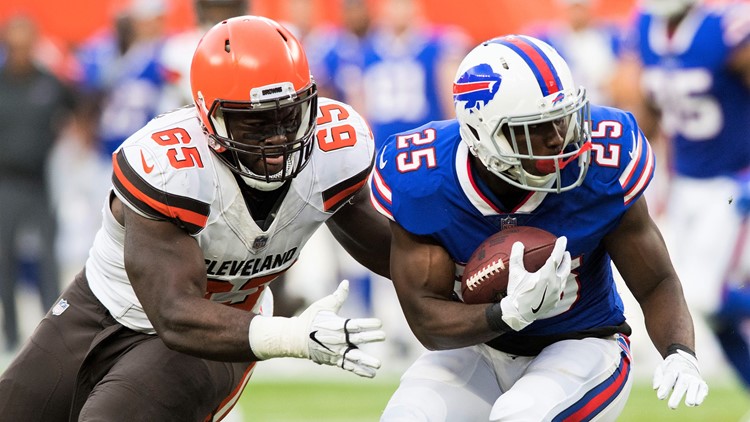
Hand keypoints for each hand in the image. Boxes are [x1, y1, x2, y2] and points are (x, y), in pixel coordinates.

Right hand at [248, 280, 385, 377]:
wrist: (295, 338)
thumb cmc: (311, 319)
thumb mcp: (323, 305)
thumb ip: (338, 296)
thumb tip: (346, 283)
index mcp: (336, 325)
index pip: (355, 324)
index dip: (368, 324)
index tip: (380, 323)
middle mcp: (337, 340)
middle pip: (357, 339)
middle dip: (371, 337)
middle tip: (384, 336)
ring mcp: (336, 351)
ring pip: (353, 357)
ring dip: (366, 361)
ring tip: (378, 365)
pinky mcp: (334, 360)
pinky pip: (348, 366)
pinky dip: (359, 370)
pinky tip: (371, 374)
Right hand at [500, 236, 570, 330]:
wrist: (518, 314)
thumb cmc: (516, 293)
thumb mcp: (515, 274)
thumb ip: (517, 257)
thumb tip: (518, 244)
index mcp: (547, 275)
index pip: (556, 256)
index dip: (560, 246)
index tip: (563, 239)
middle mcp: (555, 283)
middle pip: (565, 268)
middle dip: (566, 258)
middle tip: (565, 252)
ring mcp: (557, 293)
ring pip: (564, 278)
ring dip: (564, 270)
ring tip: (562, 265)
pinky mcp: (555, 301)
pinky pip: (560, 288)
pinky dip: (560, 281)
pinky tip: (556, 281)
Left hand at [653, 349, 708, 408]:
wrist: (685, 362)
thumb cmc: (670, 369)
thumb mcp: (661, 369)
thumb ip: (658, 378)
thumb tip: (656, 388)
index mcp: (673, 368)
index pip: (669, 377)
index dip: (665, 387)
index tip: (660, 397)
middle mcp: (685, 373)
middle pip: (682, 384)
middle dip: (677, 396)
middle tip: (672, 406)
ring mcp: (695, 378)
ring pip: (694, 386)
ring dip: (692, 396)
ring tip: (688, 404)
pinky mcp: (702, 384)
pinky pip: (703, 390)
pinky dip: (700, 397)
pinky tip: (696, 403)